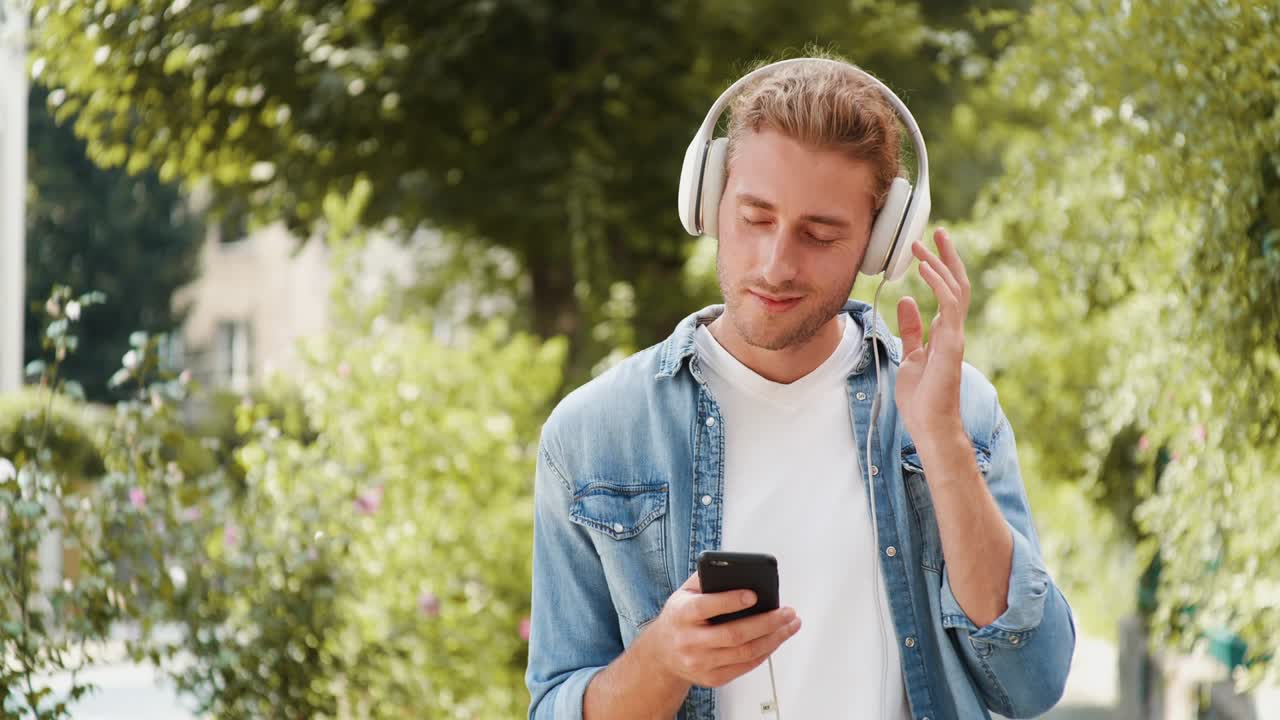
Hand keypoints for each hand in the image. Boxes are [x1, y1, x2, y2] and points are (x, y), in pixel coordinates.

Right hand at [637, 571, 800, 688]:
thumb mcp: (683, 593)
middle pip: (734, 634)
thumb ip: (706, 579)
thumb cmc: (679, 618)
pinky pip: (745, 666)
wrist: (662, 655)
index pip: (706, 607)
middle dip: (767, 622)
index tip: (754, 594)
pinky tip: (775, 640)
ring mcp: (700, 663)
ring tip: (789, 625)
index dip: (731, 601)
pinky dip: (764, 653)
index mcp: (682, 614)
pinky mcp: (712, 678)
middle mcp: (689, 641)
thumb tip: (737, 569)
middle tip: (787, 612)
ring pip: (745, 652)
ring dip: (773, 639)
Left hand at [895, 228, 969, 441]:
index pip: (948, 291)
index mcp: (944, 332)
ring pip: (954, 290)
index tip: (928, 246)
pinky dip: (938, 284)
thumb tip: (907, 300)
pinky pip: (948, 307)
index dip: (940, 267)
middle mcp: (953, 330)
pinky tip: (925, 269)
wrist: (929, 425)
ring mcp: (955, 336)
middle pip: (956, 283)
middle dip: (947, 256)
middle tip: (936, 231)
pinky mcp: (951, 345)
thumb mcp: (910, 356)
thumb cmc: (921, 398)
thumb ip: (911, 329)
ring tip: (922, 244)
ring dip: (939, 264)